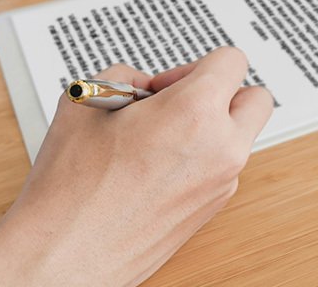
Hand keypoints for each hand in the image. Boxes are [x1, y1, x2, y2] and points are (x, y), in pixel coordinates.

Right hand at [0, 49, 272, 286]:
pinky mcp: (213, 208)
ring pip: (239, 135)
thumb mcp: (86, 100)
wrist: (62, 256)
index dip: (194, 65)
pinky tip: (155, 168)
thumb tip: (148, 85)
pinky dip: (201, 159)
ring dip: (211, 127)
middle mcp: (221, 148)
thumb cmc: (70, 189)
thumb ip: (128, 77)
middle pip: (255, 98)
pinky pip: (223, 167)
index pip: (232, 60)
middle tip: (179, 103)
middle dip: (222, 92)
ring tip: (157, 139)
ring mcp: (222, 182)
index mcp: (196, 113)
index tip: (165, 84)